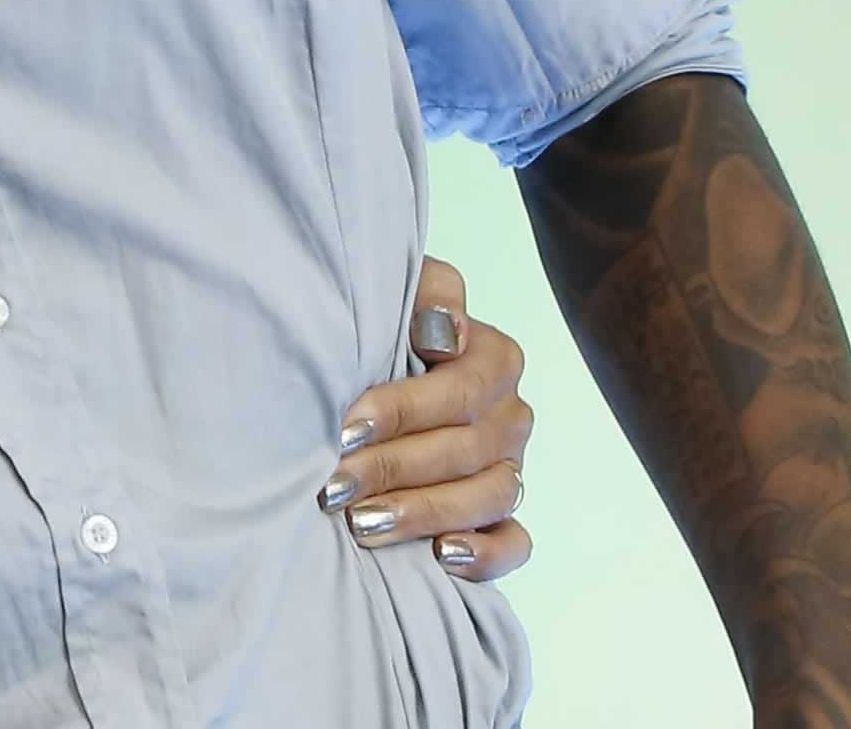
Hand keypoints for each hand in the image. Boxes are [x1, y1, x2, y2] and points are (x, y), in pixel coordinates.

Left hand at [320, 254, 534, 581]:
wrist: (373, 382)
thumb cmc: (387, 336)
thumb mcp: (402, 294)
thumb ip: (429, 295)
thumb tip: (442, 331)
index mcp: (496, 360)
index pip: (460, 390)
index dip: (403, 411)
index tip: (348, 429)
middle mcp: (510, 416)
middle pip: (466, 449)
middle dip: (394, 469)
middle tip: (337, 487)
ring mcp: (510, 469)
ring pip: (488, 498)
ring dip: (424, 513)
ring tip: (364, 524)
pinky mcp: (502, 517)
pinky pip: (514, 544)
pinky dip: (485, 555)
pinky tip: (440, 556)